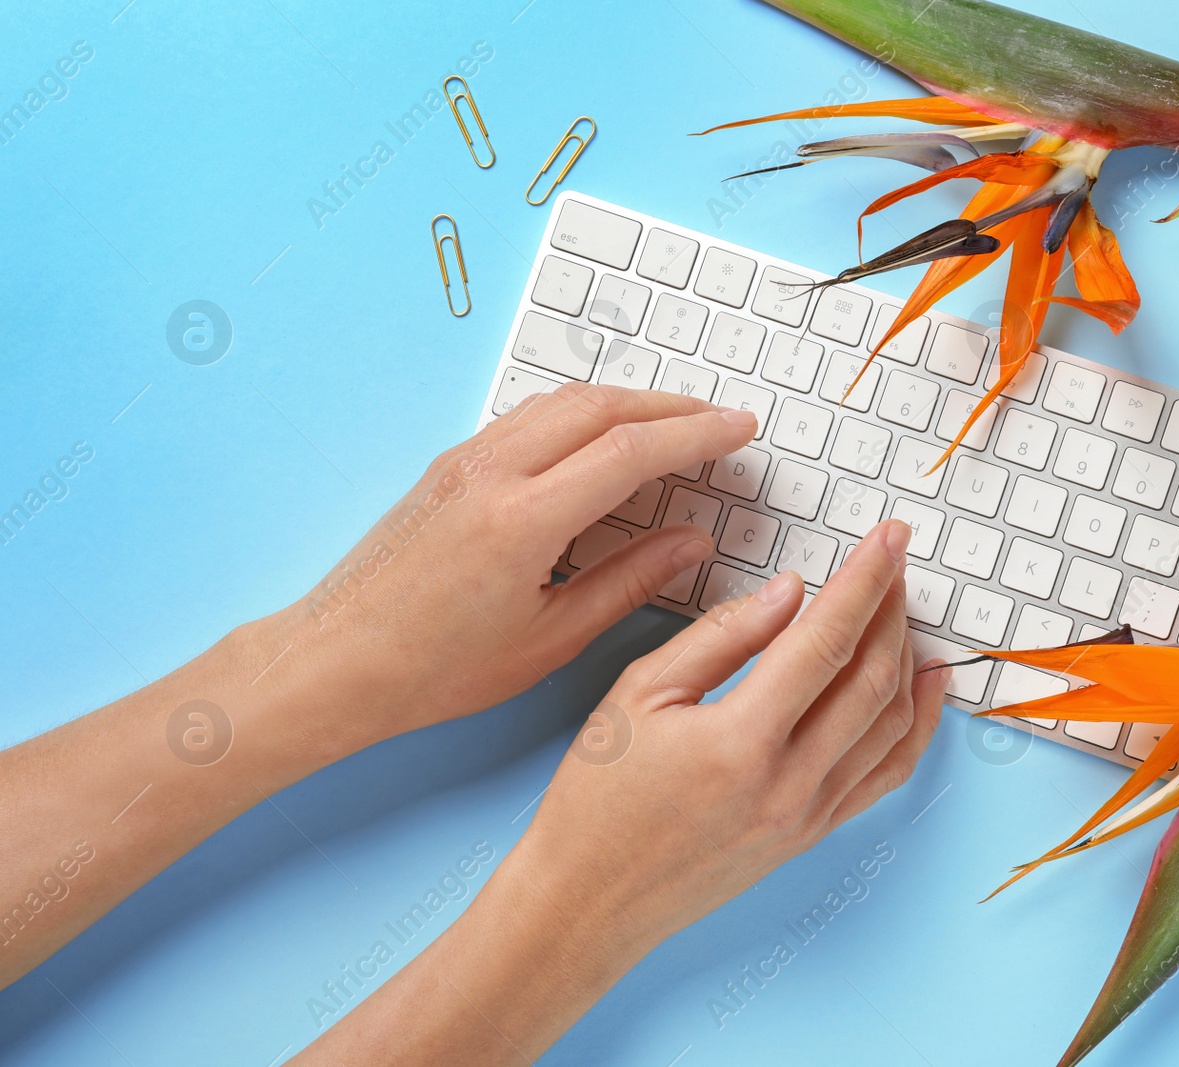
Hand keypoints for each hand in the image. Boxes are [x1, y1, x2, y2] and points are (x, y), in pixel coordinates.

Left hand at [269, 384, 757, 746]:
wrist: (334, 663)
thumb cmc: (433, 670)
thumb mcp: (549, 639)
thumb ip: (628, 582)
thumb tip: (691, 541)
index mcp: (522, 520)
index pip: (630, 450)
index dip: (697, 434)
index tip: (740, 429)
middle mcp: (491, 473)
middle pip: (601, 407)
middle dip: (672, 407)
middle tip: (722, 419)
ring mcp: (464, 461)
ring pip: (562, 402)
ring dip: (627, 403)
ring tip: (675, 423)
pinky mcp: (449, 466)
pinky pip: (529, 417)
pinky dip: (582, 414)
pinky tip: (604, 437)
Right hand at [285, 521, 948, 1064]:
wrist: (586, 902)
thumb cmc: (597, 798)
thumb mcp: (639, 694)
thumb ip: (722, 637)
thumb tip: (792, 593)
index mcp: (741, 740)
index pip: (826, 640)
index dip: (866, 580)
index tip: (891, 538)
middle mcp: (789, 783)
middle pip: (871, 677)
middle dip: (891, 607)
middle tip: (893, 560)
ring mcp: (808, 815)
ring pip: (889, 723)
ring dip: (905, 657)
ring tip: (902, 607)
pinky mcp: (811, 835)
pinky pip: (886, 774)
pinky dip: (916, 725)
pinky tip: (928, 686)